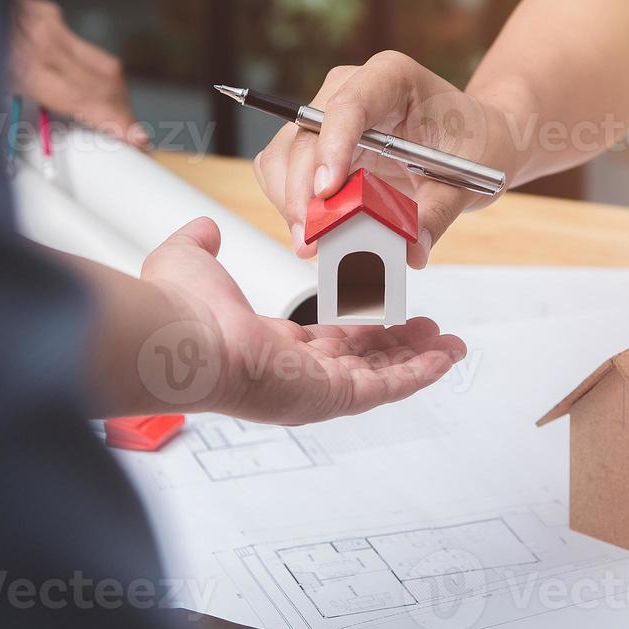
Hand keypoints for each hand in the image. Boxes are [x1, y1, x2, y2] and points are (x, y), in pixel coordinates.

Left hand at [10, 0, 148, 149]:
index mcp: (25, 68)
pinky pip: (83, 48)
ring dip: (114, 96)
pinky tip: (83, 87)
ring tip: (115, 119)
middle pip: (107, 82)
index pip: (87, 99)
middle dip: (124, 113)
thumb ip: (21, 119)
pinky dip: (91, 73)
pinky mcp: (49, 13)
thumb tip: (50, 150)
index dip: (117, 122)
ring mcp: (50, 23)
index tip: (139, 142)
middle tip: (133, 139)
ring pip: (104, 66)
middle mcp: (44, 42)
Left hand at [141, 218, 465, 424]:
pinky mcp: (331, 398)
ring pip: (381, 377)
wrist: (179, 338)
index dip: (359, 329)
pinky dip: (418, 375)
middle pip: (361, 363)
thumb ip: (202, 245)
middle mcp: (293, 375)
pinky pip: (386, 388)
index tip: (383, 314)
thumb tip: (205, 230)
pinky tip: (443, 360)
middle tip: (430, 333)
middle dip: (400, 348)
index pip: (324, 343)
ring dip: (418, 361)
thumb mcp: (192, 260)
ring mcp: (314, 391)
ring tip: (450, 346)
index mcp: (267, 347)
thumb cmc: (179, 309)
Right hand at [254, 51, 523, 267]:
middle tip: (313, 240)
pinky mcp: (317, 147)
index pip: (348, 105)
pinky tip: (315, 229)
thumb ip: (438, 214)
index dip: (331, 148)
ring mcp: (327, 118)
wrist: (474, 141)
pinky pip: (285, 173)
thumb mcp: (467, 180)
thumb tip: (410, 251)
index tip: (326, 192)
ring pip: (284, 155)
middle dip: (302, 192)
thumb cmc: (473, 144)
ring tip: (314, 243)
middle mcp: (349, 89)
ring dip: (291, 202)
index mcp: (391, 78)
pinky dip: (293, 204)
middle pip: (305, 136)